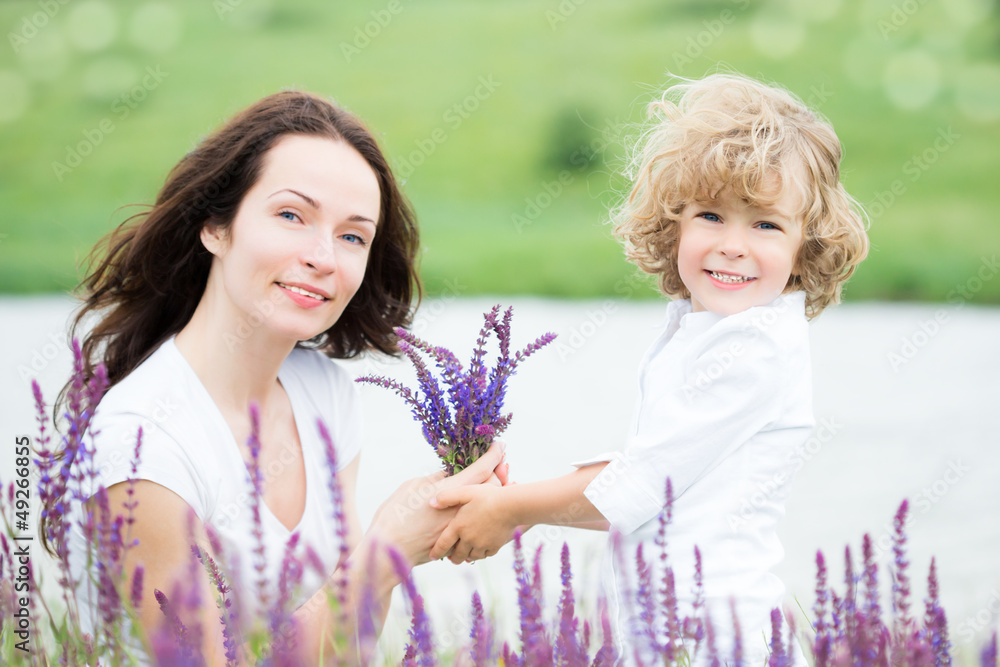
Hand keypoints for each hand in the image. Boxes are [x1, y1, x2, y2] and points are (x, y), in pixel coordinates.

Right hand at [370, 440, 508, 565]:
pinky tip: (478, 511)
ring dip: (491, 494)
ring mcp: (462, 527)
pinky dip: (480, 514)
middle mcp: (461, 509)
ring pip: (487, 507)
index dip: (494, 455)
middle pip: (492, 488)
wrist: (387, 550)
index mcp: (450, 490)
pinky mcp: (458, 542)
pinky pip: (476, 525)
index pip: (481, 468)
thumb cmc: (395, 515)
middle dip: (498, 474)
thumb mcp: (413, 486)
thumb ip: (436, 478)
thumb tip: (449, 473)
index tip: (500, 445)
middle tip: (499, 466)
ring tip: (491, 485)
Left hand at [428, 484, 518, 562]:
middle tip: (451, 557)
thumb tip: (431, 503)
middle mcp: (469, 539)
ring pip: (471, 556)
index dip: (436, 552)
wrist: (511, 506)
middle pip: (457, 555)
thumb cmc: (488, 496)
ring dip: (467, 556)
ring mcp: (482, 545)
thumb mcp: (465, 491)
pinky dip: (481, 554)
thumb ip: (446, 497)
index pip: (443, 544)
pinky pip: (485, 555)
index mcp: (459, 527)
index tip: (432, 557)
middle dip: (452, 558)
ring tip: (465, 553)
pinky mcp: (494, 547)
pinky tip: (481, 549)